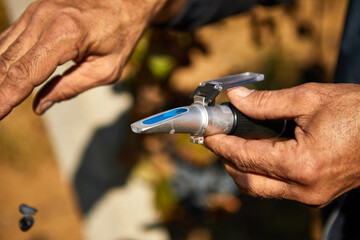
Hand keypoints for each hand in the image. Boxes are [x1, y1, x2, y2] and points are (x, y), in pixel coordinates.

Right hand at [0, 0, 182, 118]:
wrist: (124, 2)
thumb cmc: (120, 36)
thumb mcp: (105, 70)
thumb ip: (71, 87)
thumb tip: (39, 106)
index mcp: (65, 34)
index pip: (26, 72)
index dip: (7, 96)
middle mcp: (43, 19)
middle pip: (7, 61)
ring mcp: (35, 12)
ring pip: (3, 50)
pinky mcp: (34, 13)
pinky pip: (10, 39)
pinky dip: (2, 60)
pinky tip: (1, 78)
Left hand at [205, 83, 359, 206]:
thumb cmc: (357, 112)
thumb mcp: (309, 99)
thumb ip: (266, 102)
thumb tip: (236, 99)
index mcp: (301, 165)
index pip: (245, 157)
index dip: (222, 144)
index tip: (208, 133)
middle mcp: (304, 188)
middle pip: (247, 181)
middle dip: (227, 160)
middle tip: (218, 138)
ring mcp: (311, 195)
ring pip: (260, 189)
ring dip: (242, 169)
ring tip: (235, 143)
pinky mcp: (316, 194)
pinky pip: (277, 188)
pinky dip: (261, 173)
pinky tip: (258, 152)